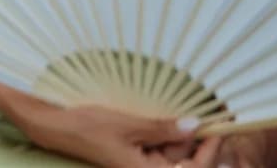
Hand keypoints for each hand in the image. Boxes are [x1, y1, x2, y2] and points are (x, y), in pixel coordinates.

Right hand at [0, 81, 210, 167]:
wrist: (55, 126)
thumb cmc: (87, 128)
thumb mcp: (128, 125)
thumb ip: (164, 129)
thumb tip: (196, 126)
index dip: (211, 151)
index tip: (221, 128)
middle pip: (184, 161)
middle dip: (197, 140)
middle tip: (211, 115)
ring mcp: (139, 163)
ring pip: (172, 153)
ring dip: (180, 135)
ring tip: (188, 112)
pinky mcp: (132, 154)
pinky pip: (157, 147)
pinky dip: (165, 134)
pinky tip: (167, 119)